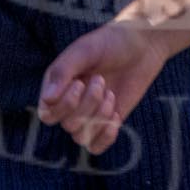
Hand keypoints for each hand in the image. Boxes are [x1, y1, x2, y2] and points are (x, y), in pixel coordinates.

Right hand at [38, 0, 189, 153]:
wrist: (142, 45)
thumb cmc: (110, 42)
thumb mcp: (84, 50)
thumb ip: (63, 71)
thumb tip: (47, 101)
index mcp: (58, 85)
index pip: (47, 114)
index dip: (64, 104)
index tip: (81, 82)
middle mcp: (69, 103)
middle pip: (68, 125)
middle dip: (87, 105)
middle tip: (101, 80)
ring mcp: (88, 115)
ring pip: (82, 136)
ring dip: (99, 116)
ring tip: (111, 93)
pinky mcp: (106, 123)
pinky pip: (95, 147)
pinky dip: (105, 136)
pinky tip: (116, 115)